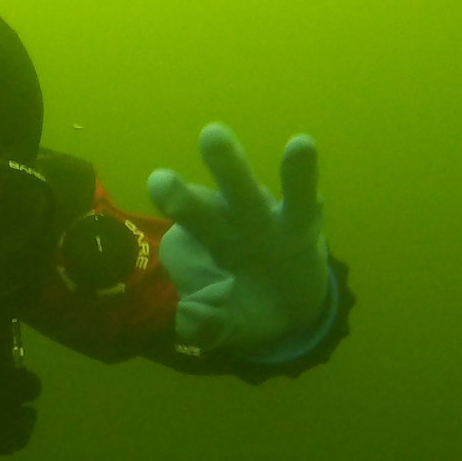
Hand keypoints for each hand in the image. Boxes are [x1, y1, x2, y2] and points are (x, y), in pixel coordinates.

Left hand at [147, 123, 332, 356]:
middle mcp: (230, 222)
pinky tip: (299, 146)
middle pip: (206, 205)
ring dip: (232, 166)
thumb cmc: (245, 306)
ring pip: (246, 192)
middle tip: (185, 153)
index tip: (159, 179)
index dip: (174, 199)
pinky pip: (301, 198)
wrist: (289, 306)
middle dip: (192, 186)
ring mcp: (265, 218)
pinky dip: (300, 175)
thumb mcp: (226, 325)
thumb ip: (207, 326)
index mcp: (207, 240)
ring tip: (216, 134)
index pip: (186, 220)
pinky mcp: (302, 222)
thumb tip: (190, 319)